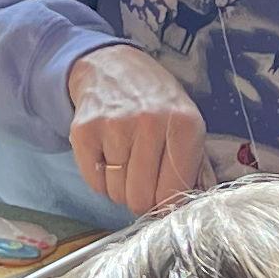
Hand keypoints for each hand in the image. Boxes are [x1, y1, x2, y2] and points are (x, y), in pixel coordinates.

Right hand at [65, 44, 206, 216]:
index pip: (174, 192)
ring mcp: (114, 126)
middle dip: (141, 198)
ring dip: (120, 186)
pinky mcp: (84, 131)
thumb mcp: (187, 123)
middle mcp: (150, 123)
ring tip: (125, 160)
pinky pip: (94, 182)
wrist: (112, 67)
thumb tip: (184, 210)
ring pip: (116, 192)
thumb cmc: (156, 102)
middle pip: (141, 198)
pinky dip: (100, 179)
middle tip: (142, 179)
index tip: (162, 196)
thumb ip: (193, 167)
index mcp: (185, 124)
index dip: (167, 203)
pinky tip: (107, 156)